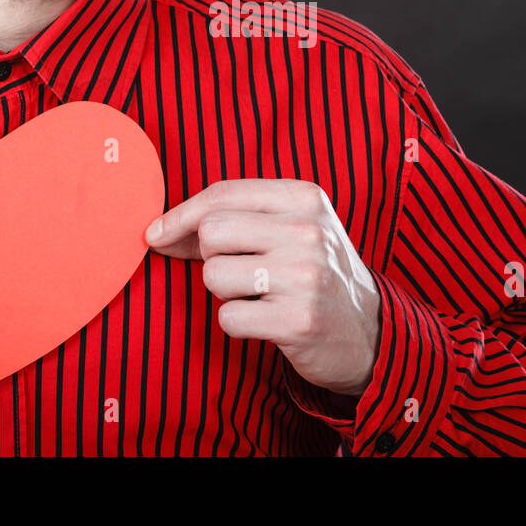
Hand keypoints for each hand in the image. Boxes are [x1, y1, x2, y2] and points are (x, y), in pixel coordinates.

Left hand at [146, 179, 380, 396]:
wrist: (369, 332)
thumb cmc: (314, 273)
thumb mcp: (292, 228)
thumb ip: (236, 219)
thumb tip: (159, 230)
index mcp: (304, 197)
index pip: (222, 193)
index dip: (179, 215)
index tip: (156, 234)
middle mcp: (308, 231)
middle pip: (211, 232)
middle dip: (210, 256)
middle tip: (239, 270)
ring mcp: (306, 275)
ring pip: (214, 275)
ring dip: (224, 292)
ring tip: (259, 295)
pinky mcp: (299, 320)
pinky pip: (228, 317)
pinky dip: (237, 323)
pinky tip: (266, 321)